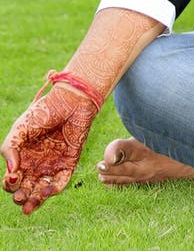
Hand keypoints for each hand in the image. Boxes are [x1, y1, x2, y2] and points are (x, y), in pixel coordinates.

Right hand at [2, 86, 96, 214]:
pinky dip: (53, 189)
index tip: (13, 178)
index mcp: (22, 158)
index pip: (12, 180)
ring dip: (35, 200)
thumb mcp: (20, 128)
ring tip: (29, 206)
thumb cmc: (43, 112)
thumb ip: (10, 148)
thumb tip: (11, 170)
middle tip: (20, 198)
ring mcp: (52, 165)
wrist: (71, 102)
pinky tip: (46, 190)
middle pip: (25, 189)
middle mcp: (36, 165)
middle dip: (21, 197)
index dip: (10, 184)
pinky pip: (60, 181)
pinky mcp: (68, 163)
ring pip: (41, 190)